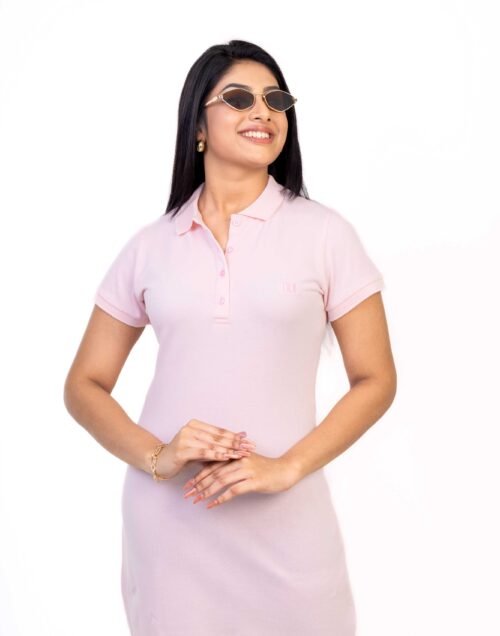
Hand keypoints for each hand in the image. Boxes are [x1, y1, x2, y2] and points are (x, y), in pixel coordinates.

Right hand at [154, 419, 255, 479]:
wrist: (160, 462)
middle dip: (236, 443)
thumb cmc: (183, 455)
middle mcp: (190, 428)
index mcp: (196, 424)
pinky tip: (226, 458)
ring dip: (229, 450)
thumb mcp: (201, 447)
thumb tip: (242, 436)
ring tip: (242, 454)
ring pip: (212, 445)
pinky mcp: (182, 450)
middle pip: (218, 437)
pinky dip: (216, 455)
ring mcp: (185, 438)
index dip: (235, 436)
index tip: (249, 441)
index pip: (220, 431)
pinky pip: (203, 453)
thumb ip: (218, 443)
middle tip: (250, 447)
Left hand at [182, 452, 298, 508]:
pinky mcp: (254, 480)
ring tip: (197, 500)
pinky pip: (234, 490)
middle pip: (214, 472)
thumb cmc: (265, 467)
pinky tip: (213, 504)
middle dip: (198, 484)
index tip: (187, 485)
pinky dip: (221, 498)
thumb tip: (211, 469)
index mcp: (235, 454)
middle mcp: (238, 460)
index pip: (212, 464)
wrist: (285, 469)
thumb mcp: (246, 461)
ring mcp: (246, 469)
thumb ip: (230, 463)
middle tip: (187, 494)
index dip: (198, 474)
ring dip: (207, 491)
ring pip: (221, 480)